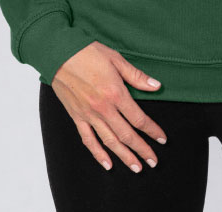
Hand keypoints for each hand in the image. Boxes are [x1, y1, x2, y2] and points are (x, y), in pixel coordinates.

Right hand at [51, 41, 167, 171]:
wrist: (59, 54)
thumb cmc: (88, 52)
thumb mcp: (116, 59)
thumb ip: (136, 76)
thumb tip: (156, 86)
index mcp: (116, 93)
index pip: (139, 118)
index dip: (152, 130)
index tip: (162, 139)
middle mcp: (103, 108)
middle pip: (127, 135)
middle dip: (142, 149)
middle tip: (153, 162)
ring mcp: (89, 115)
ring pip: (109, 141)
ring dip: (124, 156)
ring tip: (136, 168)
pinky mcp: (76, 117)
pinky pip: (88, 140)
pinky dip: (98, 154)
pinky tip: (107, 164)